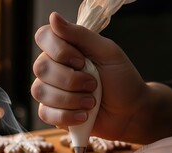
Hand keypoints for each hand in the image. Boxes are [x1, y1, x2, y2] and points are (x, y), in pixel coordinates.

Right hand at [31, 12, 171, 142]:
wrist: (130, 112)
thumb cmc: (121, 79)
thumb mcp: (107, 52)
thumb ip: (80, 35)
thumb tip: (53, 17)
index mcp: (65, 49)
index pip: (43, 37)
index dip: (59, 50)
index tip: (82, 60)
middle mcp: (54, 69)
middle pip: (41, 67)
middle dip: (70, 79)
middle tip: (93, 84)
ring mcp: (51, 92)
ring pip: (40, 91)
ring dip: (70, 99)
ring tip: (92, 102)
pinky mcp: (53, 113)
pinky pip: (45, 113)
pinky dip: (67, 116)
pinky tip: (84, 116)